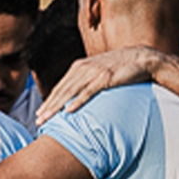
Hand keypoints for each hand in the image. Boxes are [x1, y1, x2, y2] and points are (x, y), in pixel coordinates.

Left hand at [34, 47, 164, 123]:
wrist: (141, 58)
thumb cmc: (120, 67)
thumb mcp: (99, 72)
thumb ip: (87, 80)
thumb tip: (78, 96)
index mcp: (79, 66)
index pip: (60, 87)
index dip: (49, 101)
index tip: (40, 114)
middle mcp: (83, 68)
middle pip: (61, 90)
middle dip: (48, 106)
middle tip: (38, 120)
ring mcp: (94, 72)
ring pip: (71, 92)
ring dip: (57, 106)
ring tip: (48, 118)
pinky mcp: (105, 77)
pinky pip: (88, 92)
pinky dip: (78, 101)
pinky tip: (69, 111)